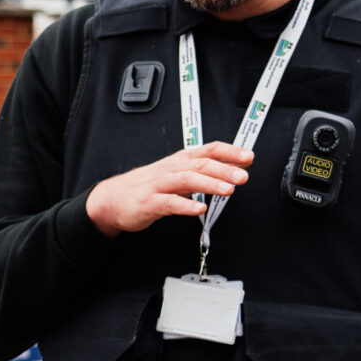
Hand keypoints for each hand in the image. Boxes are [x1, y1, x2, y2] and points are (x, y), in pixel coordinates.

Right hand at [84, 143, 253, 235]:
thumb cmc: (148, 186)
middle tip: (243, 176)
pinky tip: (200, 210)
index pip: (208, 150)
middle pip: (200, 164)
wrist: (113, 199)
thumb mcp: (177, 175)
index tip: (248, 156)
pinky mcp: (149, 203)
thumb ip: (202, 173)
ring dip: (209, 184)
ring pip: (187, 180)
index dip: (229, 152)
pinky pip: (169, 203)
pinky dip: (185, 206)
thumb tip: (233, 169)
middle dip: (224, 169)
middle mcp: (171, 169)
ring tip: (228, 190)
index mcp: (180, 161)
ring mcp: (159, 185)